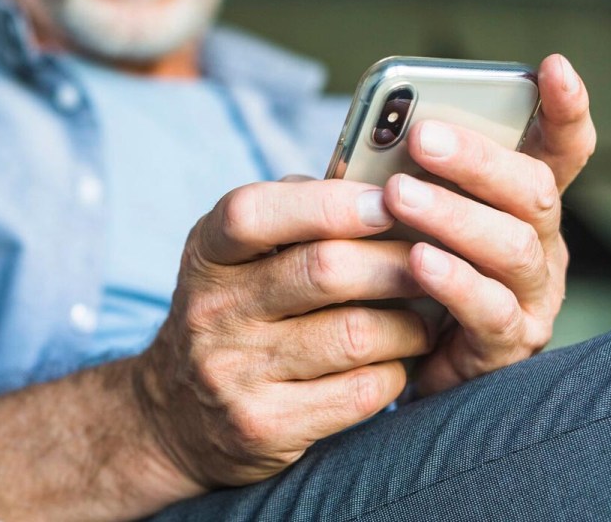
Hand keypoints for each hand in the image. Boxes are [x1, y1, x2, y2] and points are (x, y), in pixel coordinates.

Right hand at [133, 180, 432, 488]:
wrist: (177, 415)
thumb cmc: (233, 314)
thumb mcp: (236, 258)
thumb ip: (293, 216)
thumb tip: (382, 186)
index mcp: (207, 254)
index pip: (254, 213)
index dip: (329, 203)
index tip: (388, 202)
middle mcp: (212, 311)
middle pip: (324, 270)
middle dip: (395, 263)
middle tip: (433, 263)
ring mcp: (234, 373)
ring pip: (355, 334)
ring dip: (409, 323)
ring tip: (424, 317)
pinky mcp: (263, 426)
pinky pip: (361, 391)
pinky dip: (397, 371)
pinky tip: (399, 361)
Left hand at [383, 54, 594, 394]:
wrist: (400, 351)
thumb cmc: (404, 266)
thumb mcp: (407, 212)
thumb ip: (408, 174)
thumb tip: (378, 133)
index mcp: (519, 203)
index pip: (560, 150)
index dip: (564, 110)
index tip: (552, 67)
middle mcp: (538, 242)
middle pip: (533, 191)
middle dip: (479, 161)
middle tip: (422, 138)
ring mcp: (531, 294)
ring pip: (513, 247)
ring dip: (455, 216)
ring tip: (400, 196)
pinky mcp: (507, 342)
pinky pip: (489, 309)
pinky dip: (454, 281)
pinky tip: (418, 260)